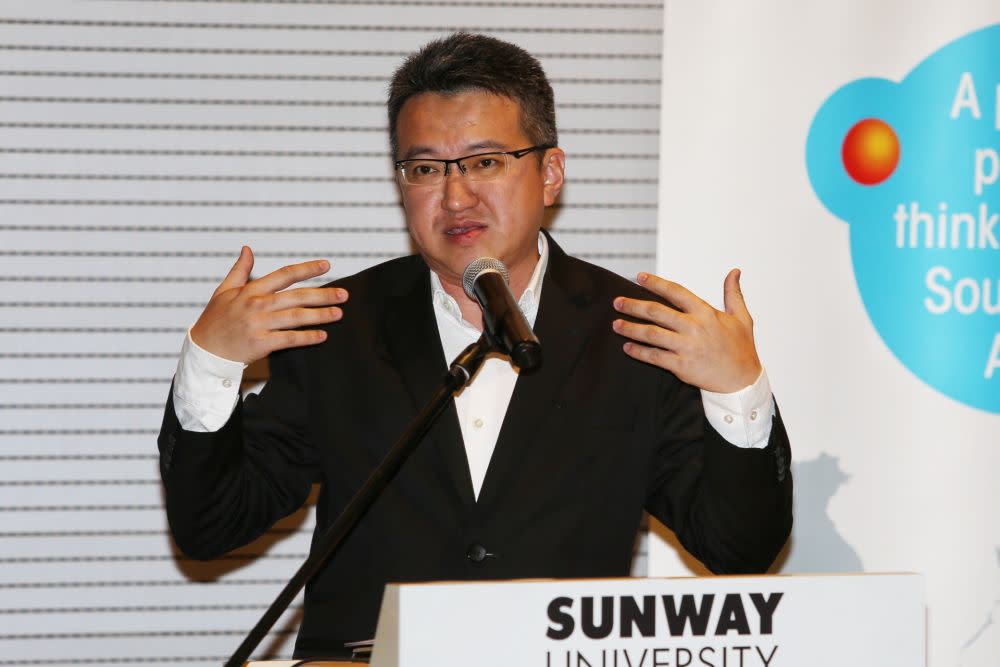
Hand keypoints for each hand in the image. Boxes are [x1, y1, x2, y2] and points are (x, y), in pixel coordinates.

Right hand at [190, 246, 348, 363]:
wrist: (203, 351)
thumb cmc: (215, 320)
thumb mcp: (224, 291)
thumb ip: (239, 270)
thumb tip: (247, 249)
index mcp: (250, 291)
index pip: (284, 275)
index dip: (306, 269)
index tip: (326, 266)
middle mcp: (257, 305)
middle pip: (296, 297)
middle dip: (322, 294)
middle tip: (344, 294)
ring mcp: (259, 324)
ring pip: (296, 317)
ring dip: (319, 315)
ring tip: (338, 313)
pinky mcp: (260, 344)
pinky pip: (289, 339)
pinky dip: (306, 337)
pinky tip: (322, 336)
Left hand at [612, 269, 760, 392]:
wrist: (742, 381)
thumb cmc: (741, 349)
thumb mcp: (742, 318)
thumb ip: (733, 293)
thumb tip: (734, 272)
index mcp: (706, 313)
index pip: (676, 292)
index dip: (656, 283)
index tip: (639, 277)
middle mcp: (694, 328)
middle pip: (656, 312)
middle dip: (633, 306)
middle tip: (617, 302)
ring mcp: (686, 347)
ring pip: (651, 334)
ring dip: (630, 328)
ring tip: (615, 324)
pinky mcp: (681, 366)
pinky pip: (654, 357)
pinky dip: (638, 352)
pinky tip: (627, 347)